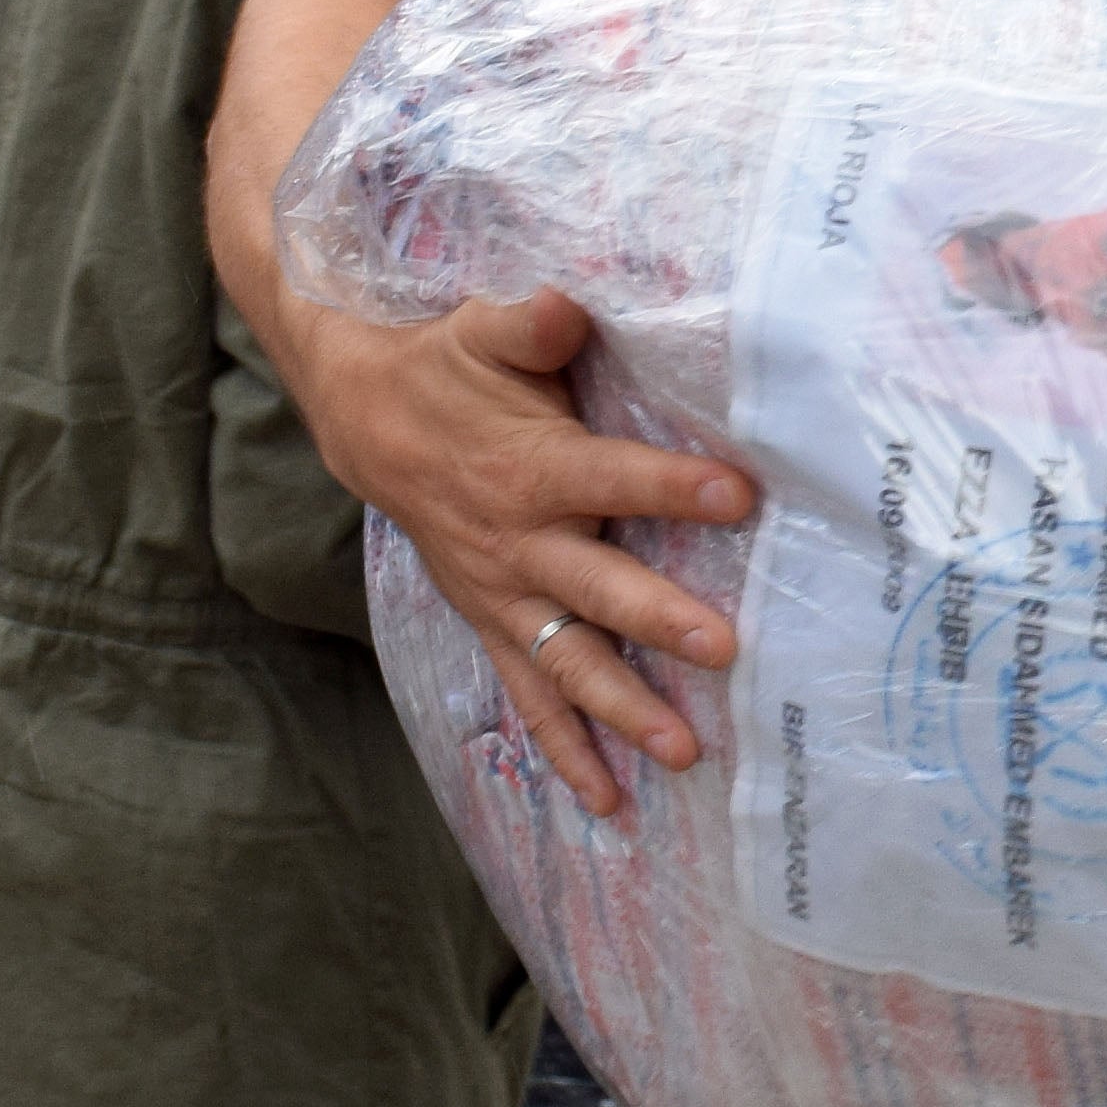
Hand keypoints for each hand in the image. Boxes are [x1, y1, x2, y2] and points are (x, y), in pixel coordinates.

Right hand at [291, 287, 751, 816]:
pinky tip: (611, 802)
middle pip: (596, 588)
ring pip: (568, 662)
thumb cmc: (446, 369)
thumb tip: (566, 305)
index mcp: (531, 469)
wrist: (365, 421)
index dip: (673, 483)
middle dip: (658, 620)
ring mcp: (505, 595)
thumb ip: (529, 323)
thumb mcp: (481, 328)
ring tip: (684, 751)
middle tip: (724, 650)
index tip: (740, 494)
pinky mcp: (494, 624)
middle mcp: (520, 543)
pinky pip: (531, 698)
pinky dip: (566, 752)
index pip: (612, 476)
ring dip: (623, 710)